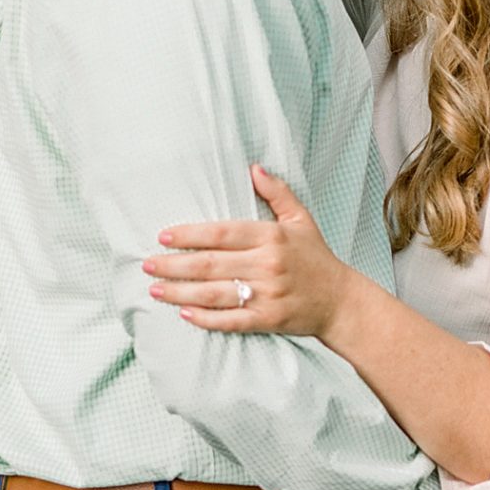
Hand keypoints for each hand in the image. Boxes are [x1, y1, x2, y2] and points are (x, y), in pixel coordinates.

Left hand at [143, 165, 349, 339]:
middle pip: (211, 264)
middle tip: (148, 264)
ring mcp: (268, 294)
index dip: (190, 234)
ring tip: (155, 289)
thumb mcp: (301, 219)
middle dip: (174, 265)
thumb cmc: (316, 258)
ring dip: (181, 292)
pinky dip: (206, 319)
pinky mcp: (268, 320)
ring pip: (215, 293)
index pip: (222, 234)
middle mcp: (268, 265)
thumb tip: (253, 168)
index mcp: (272, 236)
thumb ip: (277, 193)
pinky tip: (184, 314)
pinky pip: (231, 320)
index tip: (164, 235)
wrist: (341, 301)